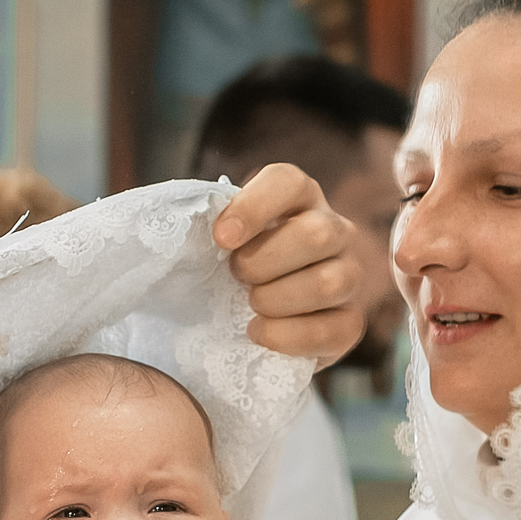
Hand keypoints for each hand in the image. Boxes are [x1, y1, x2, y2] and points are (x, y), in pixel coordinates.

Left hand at [216, 164, 362, 364]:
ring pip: (330, 283)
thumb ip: (205, 225)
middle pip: (317, 234)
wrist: (252, 317)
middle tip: (236, 276)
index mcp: (298, 197)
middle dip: (264, 261)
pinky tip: (258, 331)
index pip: (288, 183)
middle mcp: (333, 230)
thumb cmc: (233, 266)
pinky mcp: (350, 322)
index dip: (254, 208)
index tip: (221, 239)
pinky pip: (331, 330)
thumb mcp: (219, 240)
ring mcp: (349, 275)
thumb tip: (170, 225)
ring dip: (276, 299)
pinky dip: (287, 336)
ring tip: (250, 304)